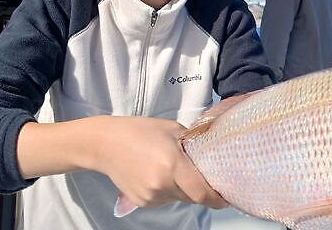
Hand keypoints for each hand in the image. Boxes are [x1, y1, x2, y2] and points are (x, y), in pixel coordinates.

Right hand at [93, 116, 227, 209]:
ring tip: (174, 168)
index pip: (201, 192)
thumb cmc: (139, 131)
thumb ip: (192, 143)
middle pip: (192, 196)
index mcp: (172, 164)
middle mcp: (161, 184)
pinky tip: (160, 174)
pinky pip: (165, 200)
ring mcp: (150, 196)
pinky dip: (169, 190)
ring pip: (178, 198)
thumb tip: (209, 152)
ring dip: (183, 189)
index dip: (216, 198)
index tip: (226, 197)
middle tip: (203, 176)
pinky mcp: (141, 202)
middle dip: (201, 189)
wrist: (105, 144)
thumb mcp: (172, 129)